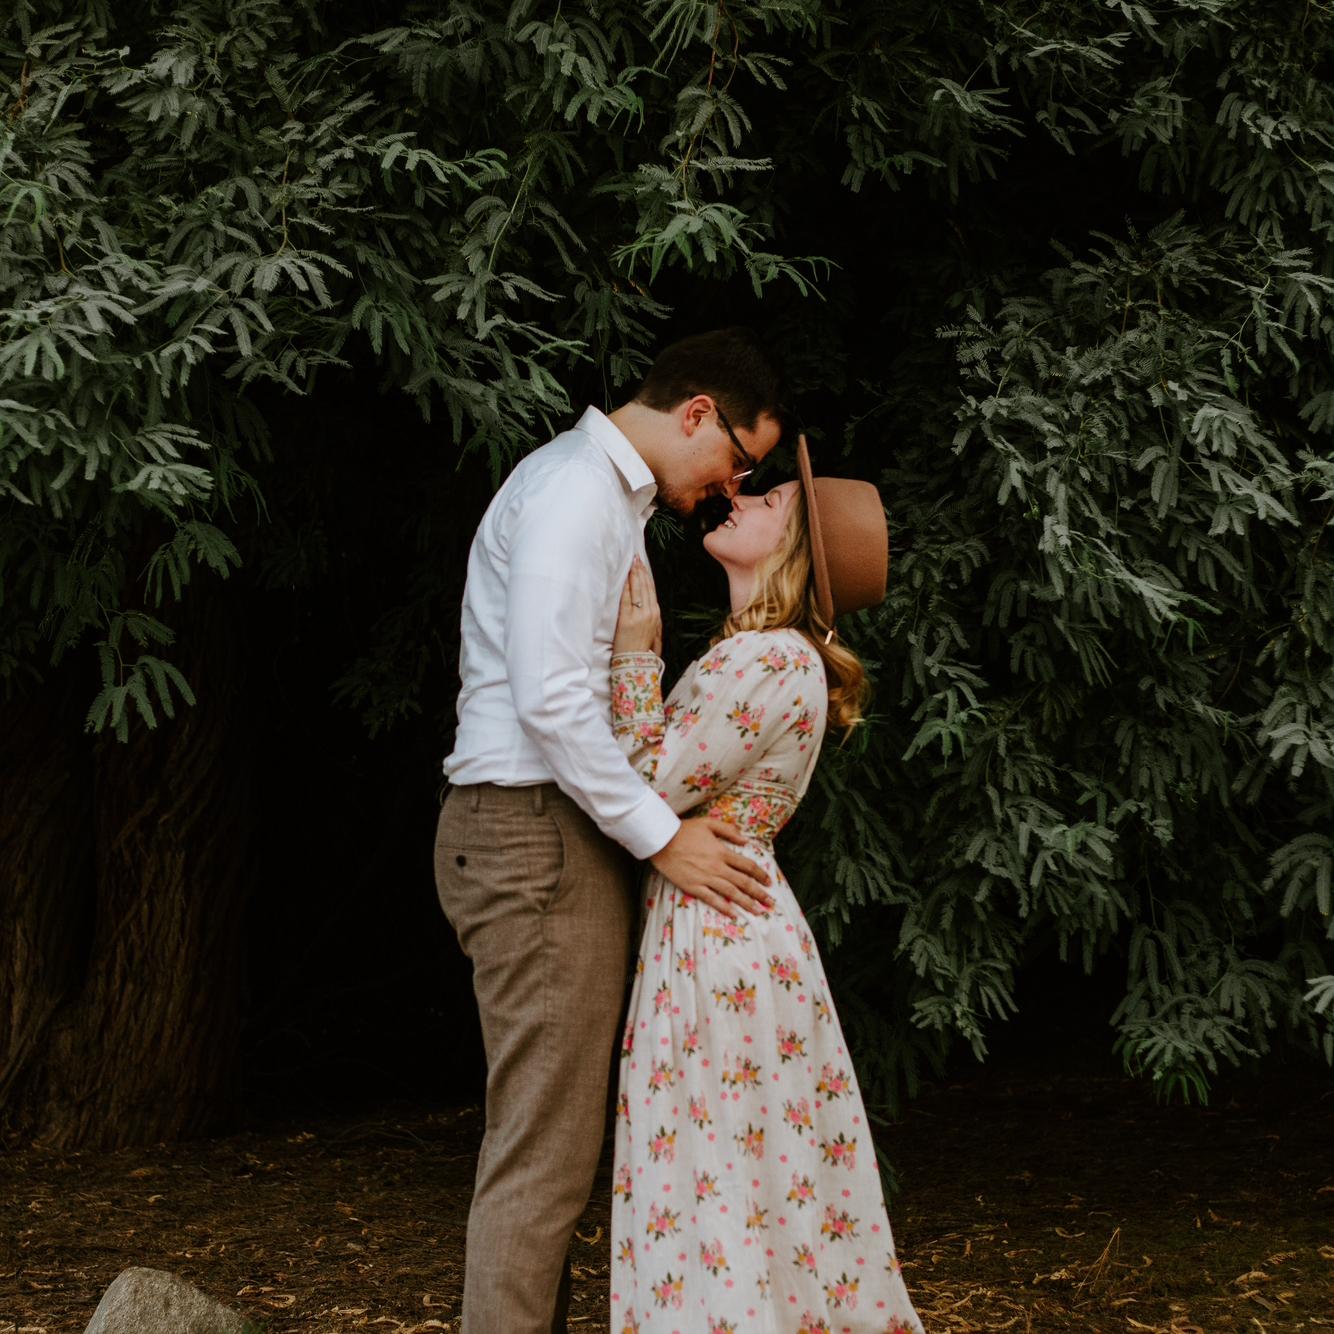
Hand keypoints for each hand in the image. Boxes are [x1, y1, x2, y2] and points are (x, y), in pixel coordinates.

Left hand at [614, 556, 661, 656]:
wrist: (636, 664)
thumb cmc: (642, 651)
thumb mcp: (653, 634)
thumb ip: (651, 619)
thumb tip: (650, 607)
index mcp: (656, 616)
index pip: (651, 591)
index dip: (646, 576)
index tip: (642, 565)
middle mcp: (650, 613)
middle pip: (645, 587)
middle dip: (640, 571)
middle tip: (636, 557)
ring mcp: (639, 616)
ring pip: (637, 590)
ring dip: (634, 575)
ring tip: (631, 563)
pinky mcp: (627, 620)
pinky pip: (626, 599)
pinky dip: (626, 586)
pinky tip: (624, 577)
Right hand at [649, 819, 774, 917]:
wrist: (661, 840)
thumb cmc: (685, 830)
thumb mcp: (708, 823)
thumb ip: (729, 830)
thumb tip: (745, 841)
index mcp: (722, 852)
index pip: (747, 865)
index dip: (760, 874)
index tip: (769, 881)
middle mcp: (717, 867)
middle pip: (743, 882)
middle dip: (759, 893)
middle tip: (770, 902)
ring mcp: (705, 878)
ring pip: (731, 893)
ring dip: (746, 903)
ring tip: (758, 911)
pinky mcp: (693, 887)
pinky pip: (712, 899)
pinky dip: (723, 907)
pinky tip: (733, 914)